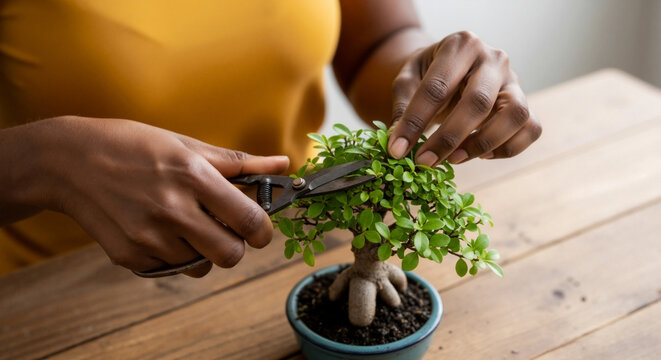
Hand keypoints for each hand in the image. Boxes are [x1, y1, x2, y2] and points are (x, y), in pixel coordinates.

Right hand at [20, 116, 288, 276]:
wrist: (68, 160)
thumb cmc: (133, 145)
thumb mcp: (186, 144)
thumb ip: (238, 163)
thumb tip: (284, 165)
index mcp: (193, 176)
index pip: (249, 220)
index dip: (263, 230)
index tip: (259, 229)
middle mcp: (172, 209)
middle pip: (230, 255)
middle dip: (235, 246)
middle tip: (224, 230)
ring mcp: (148, 236)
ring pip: (199, 266)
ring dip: (200, 250)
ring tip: (182, 223)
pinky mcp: (129, 255)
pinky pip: (169, 269)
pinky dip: (171, 255)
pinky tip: (156, 228)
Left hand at [388, 31, 541, 165]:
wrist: (451, 67)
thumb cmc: (427, 74)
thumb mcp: (407, 81)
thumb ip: (402, 110)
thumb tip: (398, 146)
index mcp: (459, 45)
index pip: (437, 87)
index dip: (415, 122)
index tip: (397, 150)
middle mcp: (493, 59)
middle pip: (478, 102)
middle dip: (448, 138)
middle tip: (424, 162)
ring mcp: (514, 80)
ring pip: (515, 115)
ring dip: (484, 144)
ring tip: (455, 159)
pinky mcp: (525, 102)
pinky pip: (531, 129)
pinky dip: (509, 148)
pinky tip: (482, 155)